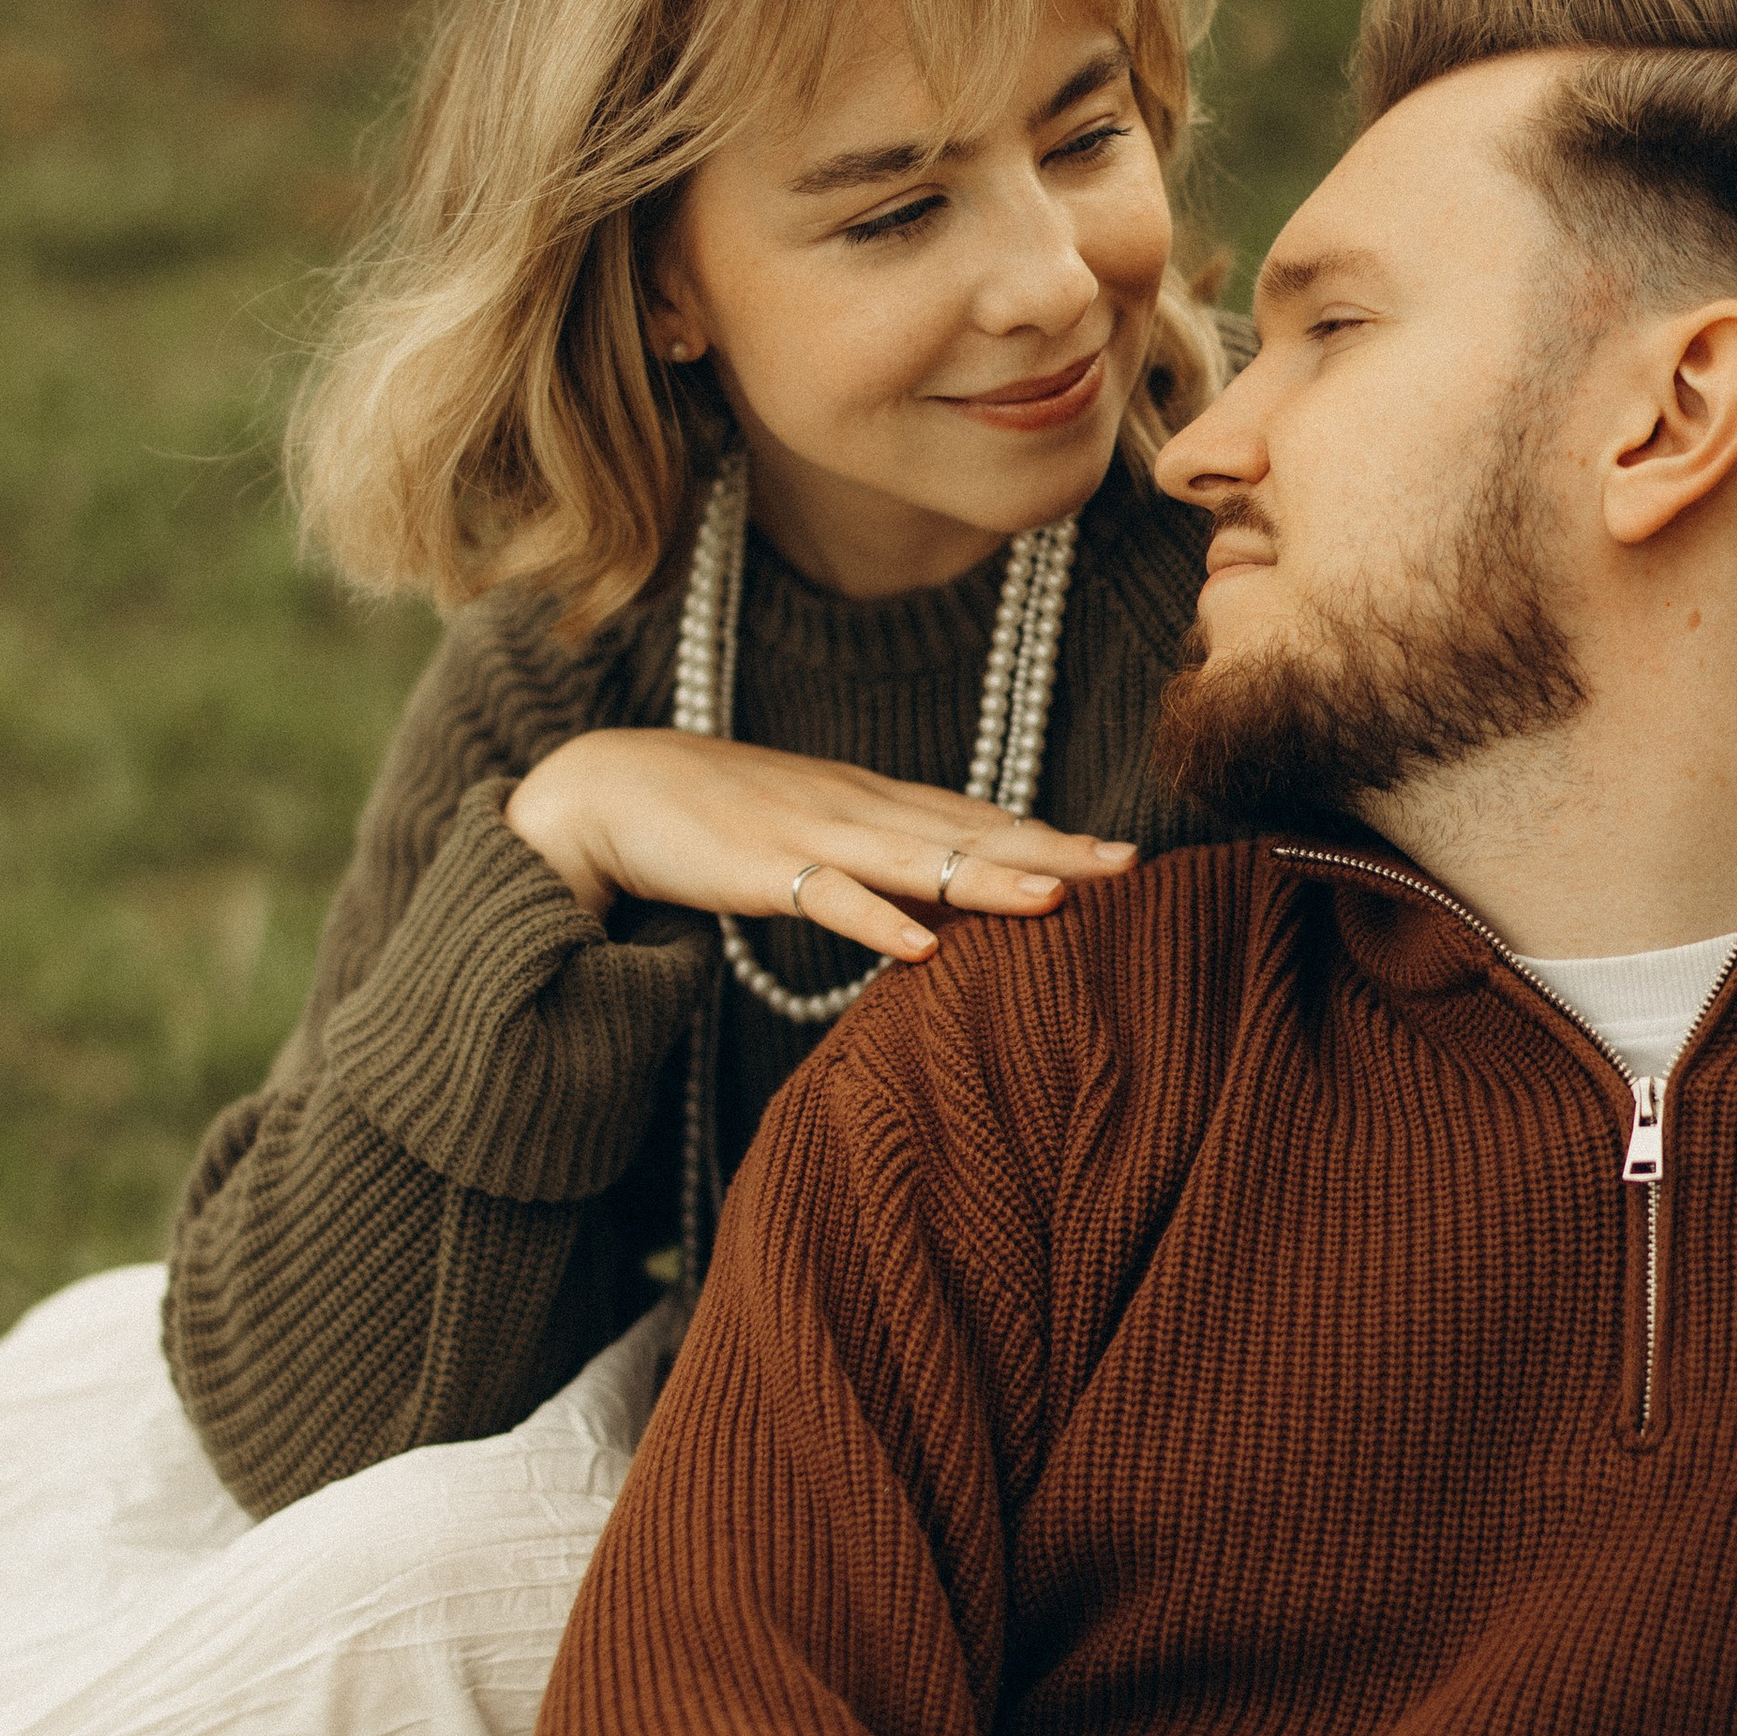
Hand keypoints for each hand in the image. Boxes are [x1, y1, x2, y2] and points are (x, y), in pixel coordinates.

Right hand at [502, 728, 1134, 958]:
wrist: (605, 789)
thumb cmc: (710, 816)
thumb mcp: (807, 832)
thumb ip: (871, 861)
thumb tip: (938, 904)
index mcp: (870, 800)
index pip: (976, 816)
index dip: (1049, 835)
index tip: (1123, 854)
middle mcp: (855, 807)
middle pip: (967, 831)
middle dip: (1050, 850)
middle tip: (1131, 866)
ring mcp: (808, 835)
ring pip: (914, 859)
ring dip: (986, 878)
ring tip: (1059, 897)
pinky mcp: (758, 870)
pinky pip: (826, 900)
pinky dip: (875, 922)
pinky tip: (924, 946)